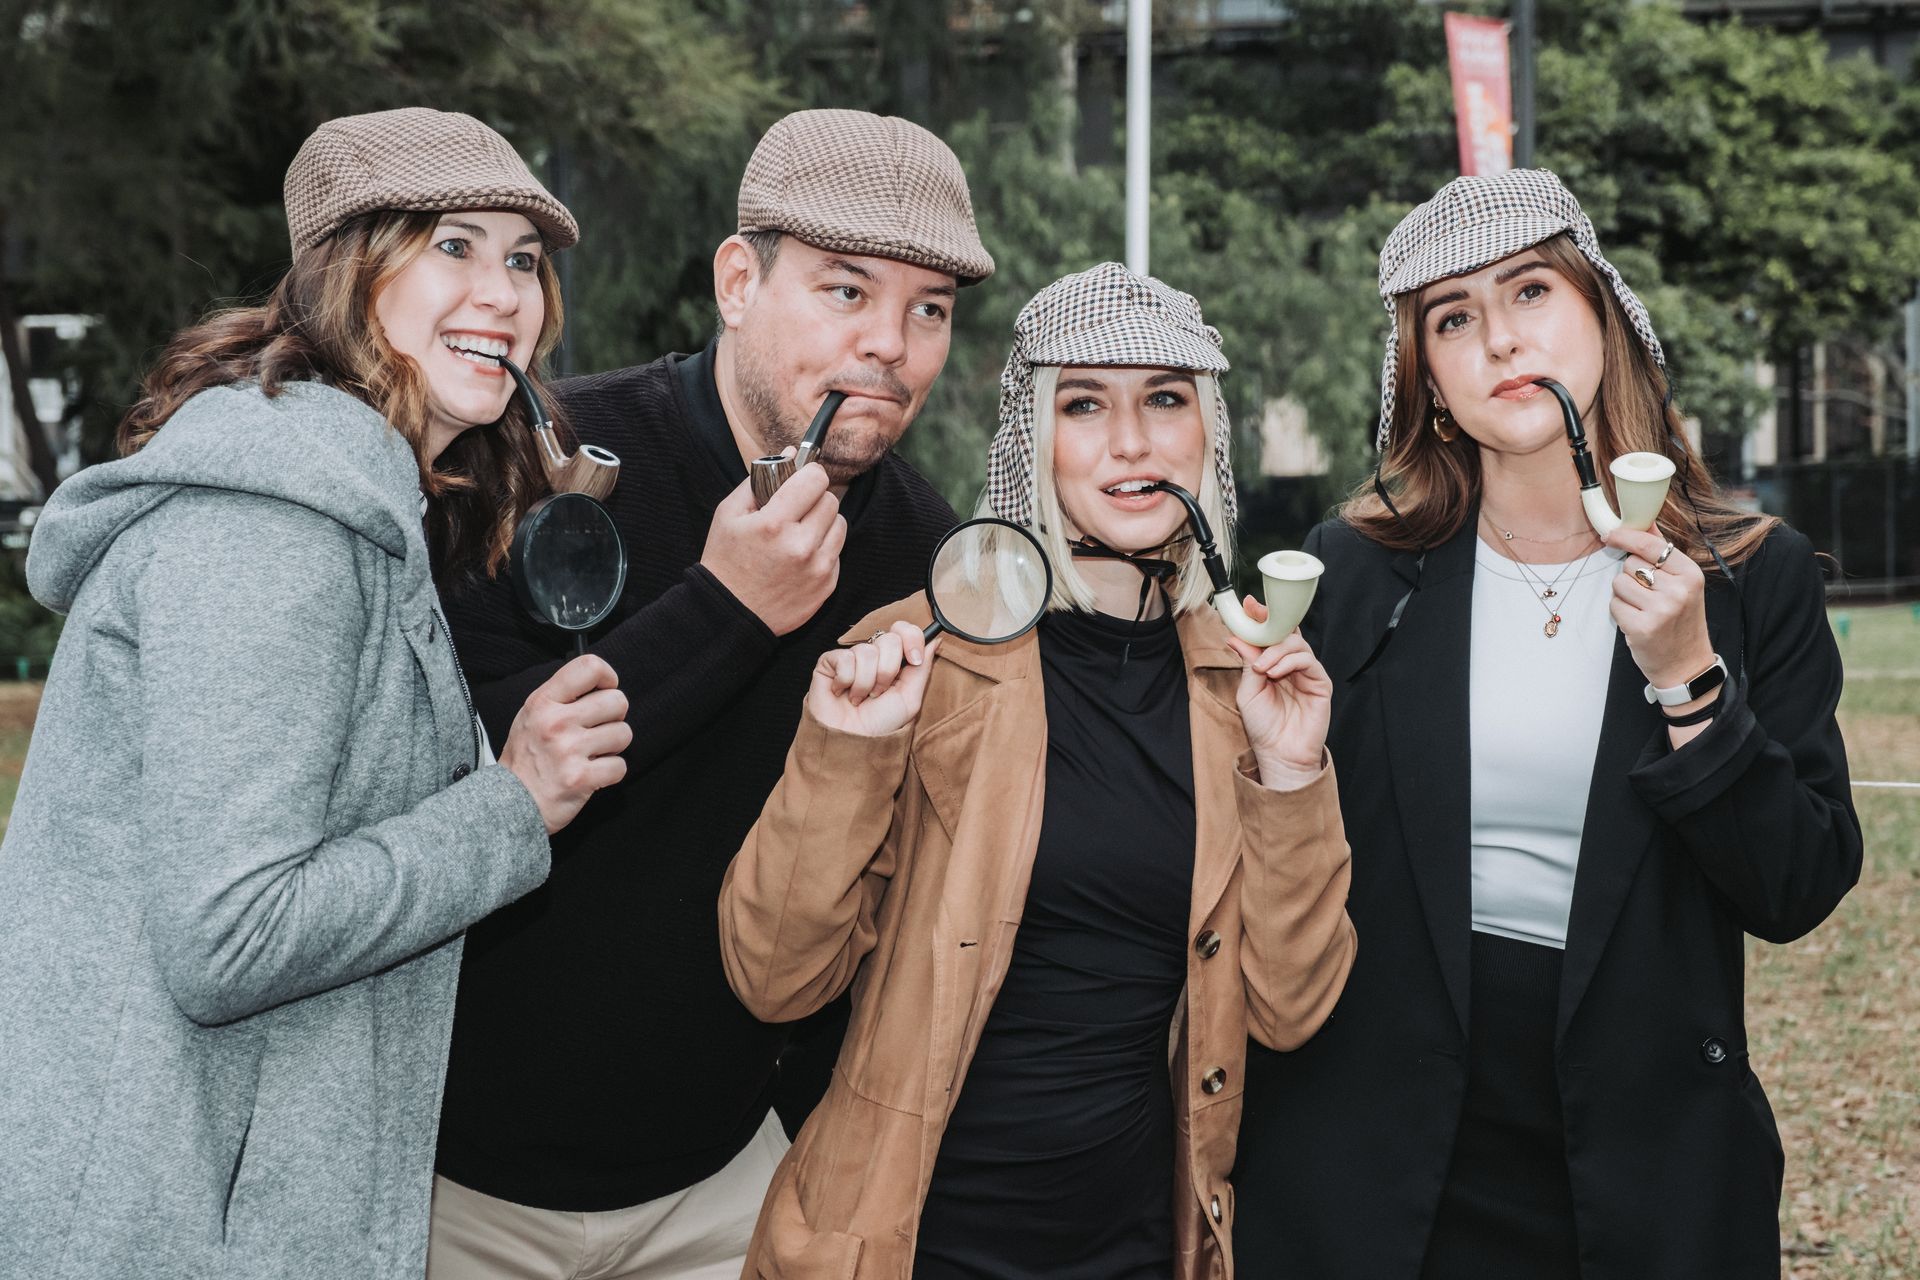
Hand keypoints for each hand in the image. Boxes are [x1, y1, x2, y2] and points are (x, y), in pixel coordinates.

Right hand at [498, 654, 631, 833]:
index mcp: (542, 702)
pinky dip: (610, 772)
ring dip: (613, 746)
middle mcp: (555, 722)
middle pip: (617, 701)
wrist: (508, 804)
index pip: (589, 667)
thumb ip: (561, 697)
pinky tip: (591, 773)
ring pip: (624, 733)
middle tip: (596, 730)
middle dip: (614, 717)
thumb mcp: (531, 716)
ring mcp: (569, 750)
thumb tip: (601, 683)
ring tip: (591, 753)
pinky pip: (620, 766)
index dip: (608, 677)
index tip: (606, 689)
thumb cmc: (526, 758)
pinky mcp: (581, 779)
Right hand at [701, 455, 846, 635]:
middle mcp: (800, 546)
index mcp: (774, 524)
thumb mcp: (729, 513)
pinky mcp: (827, 585)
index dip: (808, 475)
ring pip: (840, 524)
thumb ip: (759, 479)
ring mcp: (818, 568)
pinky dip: (823, 548)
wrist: (729, 614)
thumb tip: (790, 453)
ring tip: (800, 532)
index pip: (815, 479)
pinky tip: (801, 556)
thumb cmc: (726, 561)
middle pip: (830, 500)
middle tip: (796, 509)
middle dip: (814, 499)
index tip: (801, 480)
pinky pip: (838, 552)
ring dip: (823, 523)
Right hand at [806, 621, 938, 737]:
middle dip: (888, 671)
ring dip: (866, 682)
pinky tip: (843, 693)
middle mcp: (873, 656)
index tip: (914, 660)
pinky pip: (845, 658)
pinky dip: (847, 681)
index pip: (904, 630)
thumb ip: (922, 668)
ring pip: (866, 651)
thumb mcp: (910, 698)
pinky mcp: (829, 662)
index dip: (911, 639)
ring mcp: (851, 657)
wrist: (853, 742)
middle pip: (889, 639)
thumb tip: (934, 639)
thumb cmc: (880, 724)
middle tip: (879, 693)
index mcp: (894, 661)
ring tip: (861, 698)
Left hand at [1225, 596, 1330, 788]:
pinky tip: (1275, 673)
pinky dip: (1290, 662)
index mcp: (1272, 664)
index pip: (1270, 635)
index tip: (1248, 605)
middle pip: (1286, 633)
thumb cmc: (1263, 727)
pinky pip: (1308, 661)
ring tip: (1262, 668)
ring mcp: (1307, 673)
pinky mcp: (1320, 683)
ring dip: (1276, 650)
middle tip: (1256, 620)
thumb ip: (1247, 663)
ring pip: (1297, 644)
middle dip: (1271, 623)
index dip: (1261, 618)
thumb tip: (1236, 636)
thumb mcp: (1248, 691)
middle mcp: (1290, 665)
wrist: (1279, 754)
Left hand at [1603, 526, 1713, 688]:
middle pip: (1630, 564)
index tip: (1610, 534)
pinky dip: (1620, 612)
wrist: (1687, 665)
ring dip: (1624, 595)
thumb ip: (1663, 554)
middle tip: (1649, 596)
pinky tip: (1637, 622)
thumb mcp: (1683, 585)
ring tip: (1643, 609)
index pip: (1650, 545)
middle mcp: (1678, 590)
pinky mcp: (1641, 627)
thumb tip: (1646, 522)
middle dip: (1631, 576)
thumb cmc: (1681, 621)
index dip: (1626, 537)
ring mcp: (1660, 610)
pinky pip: (1614, 605)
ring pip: (1619, 584)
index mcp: (1691, 574)